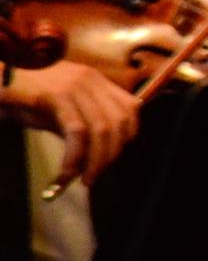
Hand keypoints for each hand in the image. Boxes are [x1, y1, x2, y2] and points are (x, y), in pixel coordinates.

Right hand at [0, 61, 140, 186]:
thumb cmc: (23, 96)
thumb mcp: (58, 109)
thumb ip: (79, 125)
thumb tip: (92, 157)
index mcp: (96, 81)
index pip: (130, 107)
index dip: (128, 135)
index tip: (112, 157)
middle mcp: (91, 80)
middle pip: (119, 121)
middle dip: (111, 154)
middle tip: (95, 176)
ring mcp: (75, 86)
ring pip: (101, 128)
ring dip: (96, 160)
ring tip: (85, 180)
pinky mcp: (56, 96)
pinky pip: (76, 131)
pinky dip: (75, 156)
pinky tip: (67, 173)